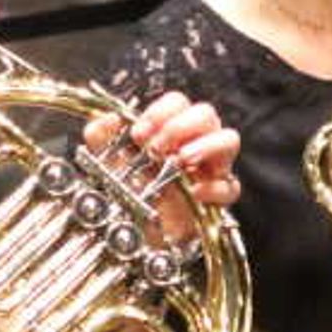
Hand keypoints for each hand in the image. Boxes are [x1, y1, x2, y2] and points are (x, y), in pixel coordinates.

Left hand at [93, 92, 243, 237]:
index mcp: (172, 127)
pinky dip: (215, 187)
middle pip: (205, 113)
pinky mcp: (218, 196)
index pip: (177, 102)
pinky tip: (195, 192)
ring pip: (228, 139)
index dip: (159, 112)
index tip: (138, 133)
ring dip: (206, 145)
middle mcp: (196, 141)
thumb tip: (106, 119)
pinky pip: (230, 187)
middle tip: (156, 148)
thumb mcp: (107, 161)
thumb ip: (101, 136)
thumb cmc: (131, 188)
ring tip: (180, 160)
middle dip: (179, 126)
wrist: (139, 229)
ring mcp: (212, 167)